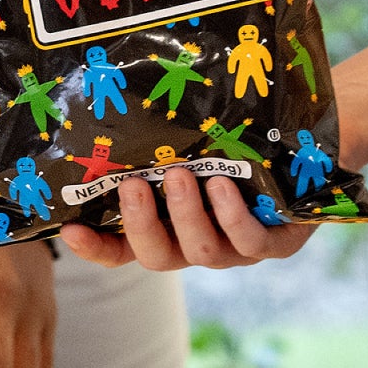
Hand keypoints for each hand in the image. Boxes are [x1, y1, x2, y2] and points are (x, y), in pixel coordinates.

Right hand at [57, 167, 313, 270]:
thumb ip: (147, 144)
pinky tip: (222, 186)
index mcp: (164, 227)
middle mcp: (193, 243)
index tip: (71, 228)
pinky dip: (231, 216)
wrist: (296, 148)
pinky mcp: (275, 243)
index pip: (120, 248)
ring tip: (182, 175)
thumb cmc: (225, 142)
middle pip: (156, 257)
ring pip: (201, 251)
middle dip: (141, 224)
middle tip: (133, 185)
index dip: (95, 248)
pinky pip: (250, 242)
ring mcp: (234, 249)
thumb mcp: (181, 145)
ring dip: (186, 214)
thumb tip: (99, 110)